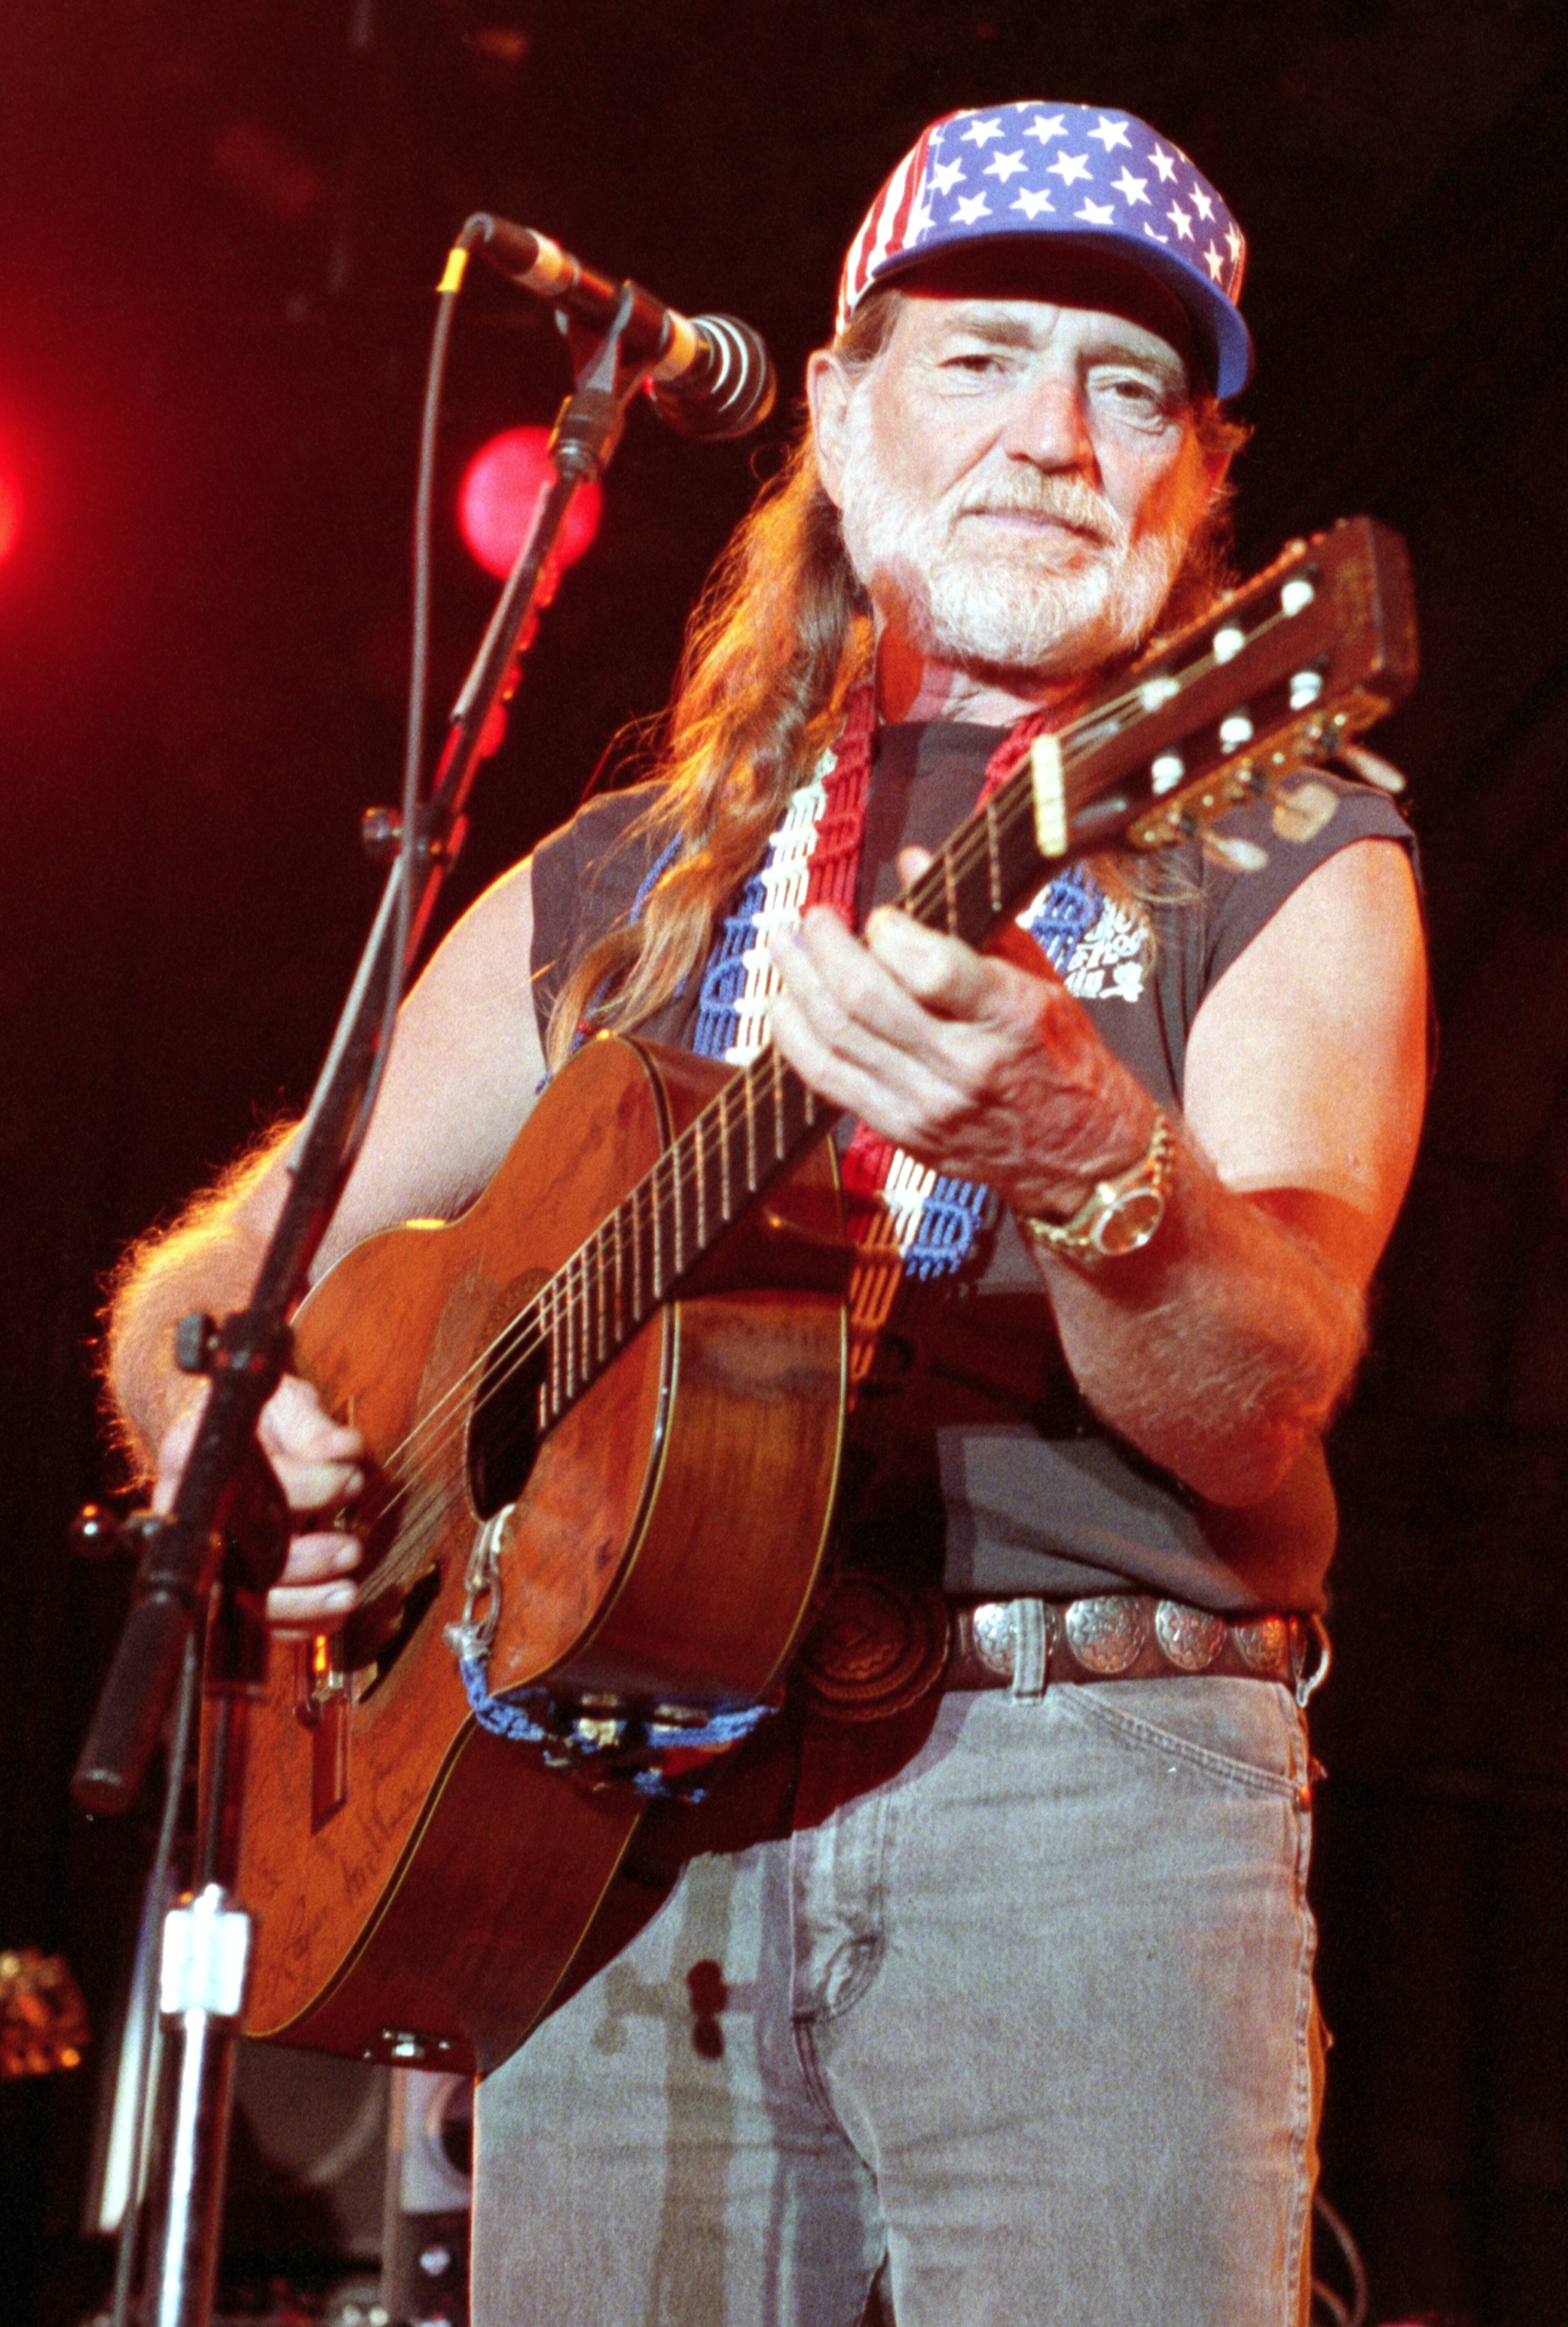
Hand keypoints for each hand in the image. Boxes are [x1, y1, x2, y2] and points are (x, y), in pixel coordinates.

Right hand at [153, 1373, 365, 1629]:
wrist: (232, 1433)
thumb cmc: (259, 1419)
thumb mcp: (282, 1404)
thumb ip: (311, 1426)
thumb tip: (342, 1451)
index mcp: (194, 1458)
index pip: (250, 1483)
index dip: (307, 1487)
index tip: (350, 1478)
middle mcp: (192, 1512)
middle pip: (239, 1558)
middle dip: (304, 1562)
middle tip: (351, 1549)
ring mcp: (209, 1552)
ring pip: (244, 1599)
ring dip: (303, 1603)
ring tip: (348, 1592)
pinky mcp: (232, 1578)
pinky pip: (258, 1617)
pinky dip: (300, 1622)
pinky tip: (335, 1613)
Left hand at [766, 851, 1154, 1217]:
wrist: (1079, 1153)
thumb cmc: (1059, 1054)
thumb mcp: (1040, 977)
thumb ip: (975, 920)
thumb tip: (911, 859)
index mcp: (1009, 1016)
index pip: (933, 969)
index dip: (891, 932)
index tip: (882, 917)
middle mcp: (966, 1065)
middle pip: (866, 1000)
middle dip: (824, 949)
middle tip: (812, 920)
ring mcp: (928, 1105)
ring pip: (837, 1039)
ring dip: (798, 986)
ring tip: (784, 949)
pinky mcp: (902, 1133)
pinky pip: (829, 1082)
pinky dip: (797, 1040)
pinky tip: (786, 1007)